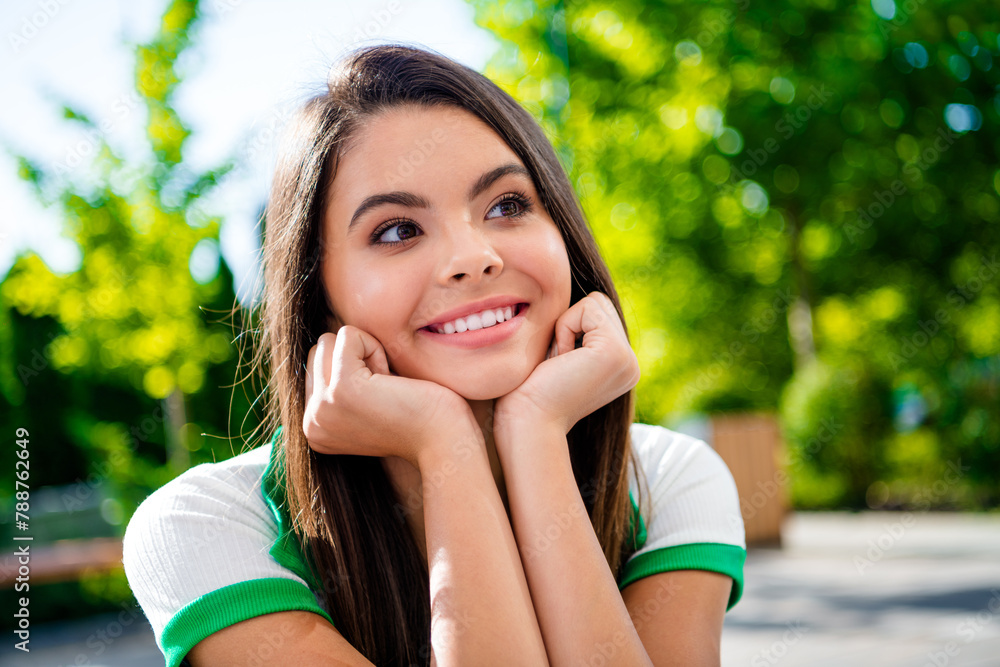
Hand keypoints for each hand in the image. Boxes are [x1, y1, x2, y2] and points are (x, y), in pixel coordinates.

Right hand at [303, 326, 479, 468]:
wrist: (443, 441)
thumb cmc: (417, 417)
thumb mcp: (364, 404)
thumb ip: (338, 384)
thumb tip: (325, 341)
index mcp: (313, 427)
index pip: (315, 367)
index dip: (353, 370)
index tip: (379, 400)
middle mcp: (311, 422)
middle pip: (318, 351)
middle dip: (356, 358)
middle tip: (386, 391)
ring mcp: (322, 407)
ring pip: (329, 341)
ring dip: (366, 353)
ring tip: (388, 387)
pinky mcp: (341, 389)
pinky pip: (349, 335)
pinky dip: (376, 347)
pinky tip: (392, 379)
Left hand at [495, 292, 640, 435]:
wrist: (527, 423)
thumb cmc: (529, 394)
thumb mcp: (560, 358)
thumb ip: (576, 334)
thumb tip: (575, 298)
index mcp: (620, 367)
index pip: (599, 314)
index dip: (569, 328)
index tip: (557, 365)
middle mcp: (631, 365)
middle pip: (600, 303)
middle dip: (569, 323)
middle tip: (557, 362)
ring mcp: (628, 359)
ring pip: (595, 302)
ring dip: (566, 326)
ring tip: (559, 363)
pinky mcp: (615, 352)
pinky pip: (587, 309)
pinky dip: (565, 328)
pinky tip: (561, 361)